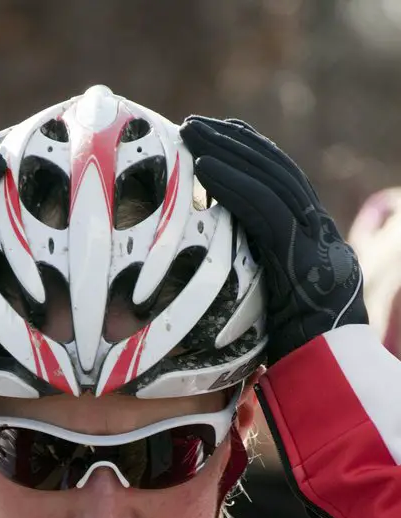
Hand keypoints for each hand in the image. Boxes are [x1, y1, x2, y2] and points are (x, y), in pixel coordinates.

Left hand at [180, 116, 367, 364]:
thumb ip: (260, 288)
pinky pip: (263, 210)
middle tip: (196, 124)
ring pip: (271, 181)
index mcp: (318, 247)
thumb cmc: (302, 363)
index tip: (221, 140)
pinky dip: (233, 184)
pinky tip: (203, 166)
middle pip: (278, 173)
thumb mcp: (278, 317)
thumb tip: (218, 286)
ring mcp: (316, 243)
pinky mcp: (303, 256)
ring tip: (190, 131)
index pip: (285, 189)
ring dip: (227, 152)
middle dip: (236, 143)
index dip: (253, 159)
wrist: (335, 384)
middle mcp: (321, 236)